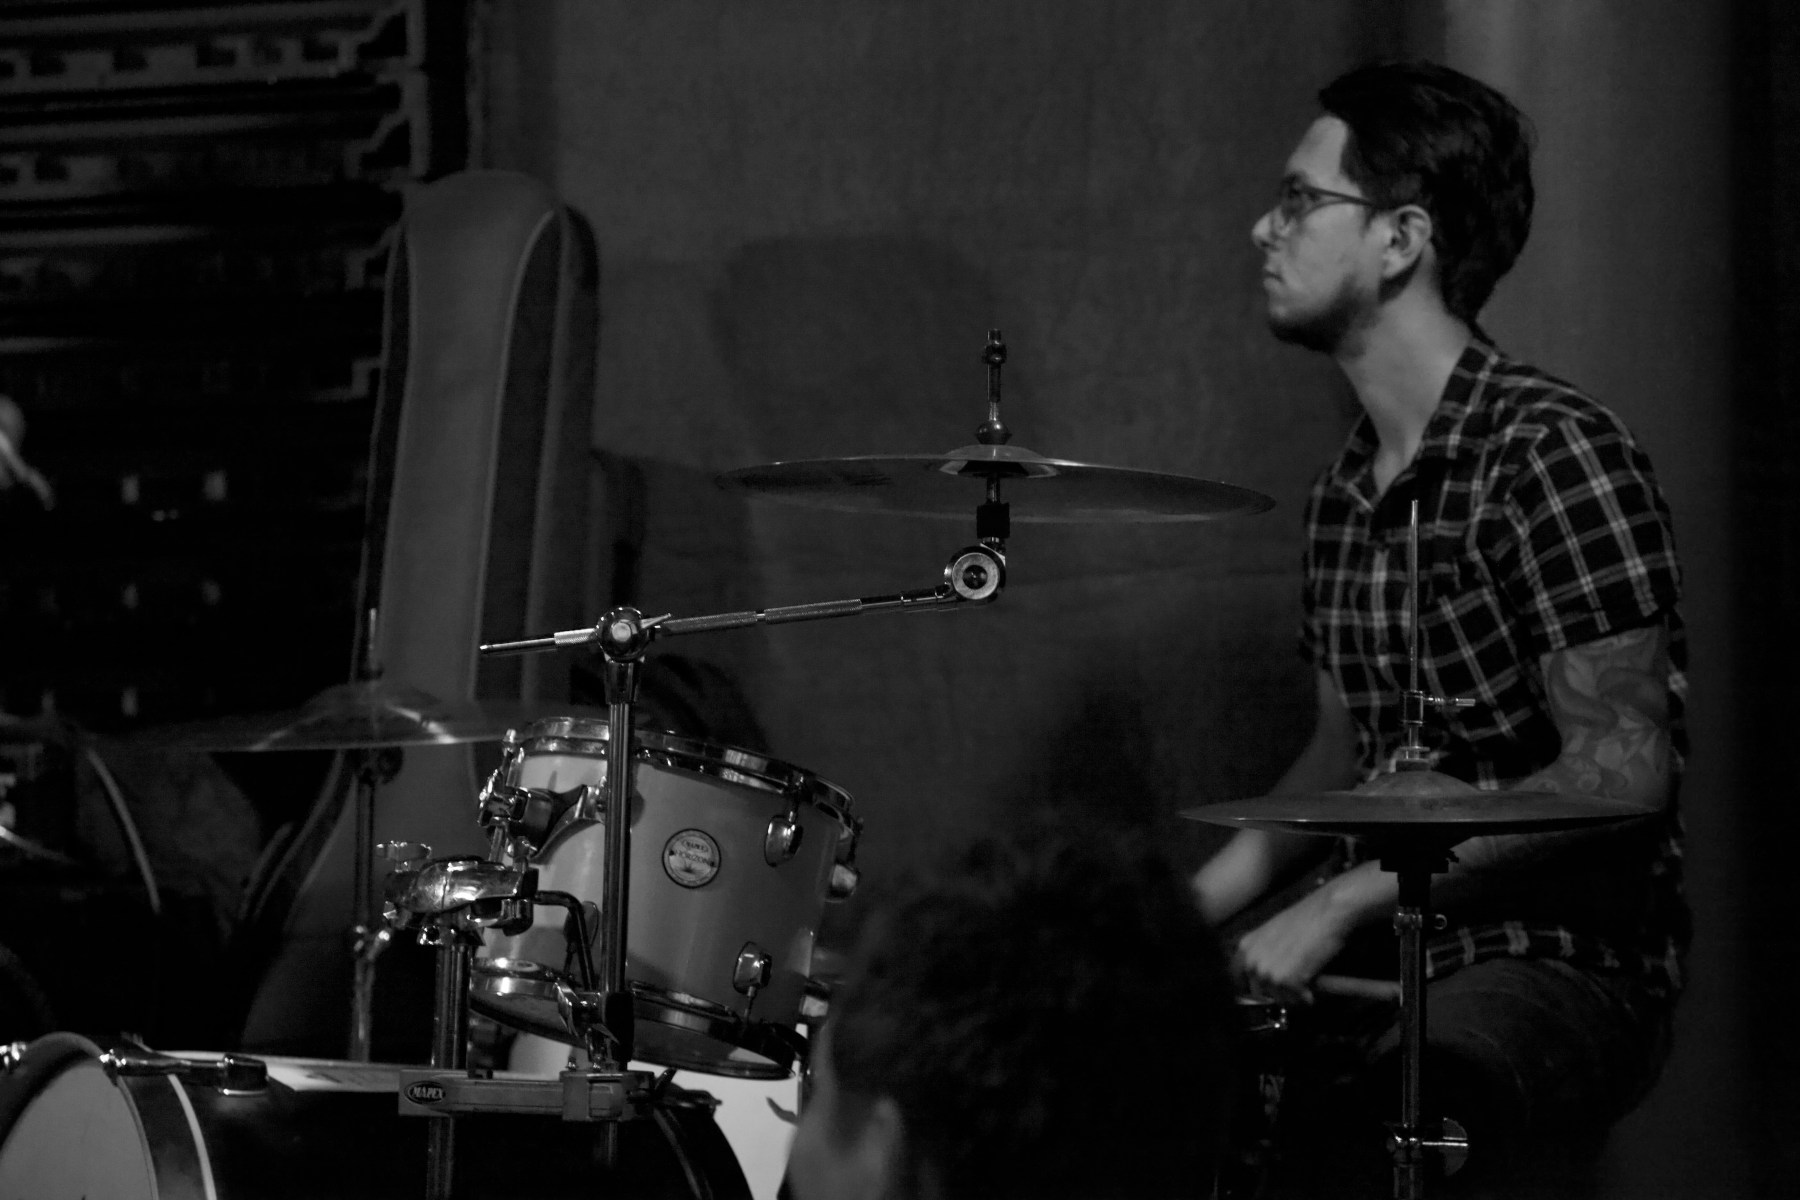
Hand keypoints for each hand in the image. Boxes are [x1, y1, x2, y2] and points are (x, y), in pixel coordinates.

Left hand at [1233, 884, 1355, 1003]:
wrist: (1328, 912)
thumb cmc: (1307, 919)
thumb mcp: (1274, 933)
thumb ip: (1264, 953)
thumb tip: (1264, 978)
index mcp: (1246, 946)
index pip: (1237, 979)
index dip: (1253, 988)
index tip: (1266, 993)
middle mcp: (1251, 960)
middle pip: (1258, 994)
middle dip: (1277, 994)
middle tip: (1294, 989)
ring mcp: (1266, 971)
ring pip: (1278, 999)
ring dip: (1293, 997)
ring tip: (1306, 984)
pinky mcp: (1284, 980)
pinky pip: (1296, 1001)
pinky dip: (1307, 998)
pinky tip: (1313, 987)